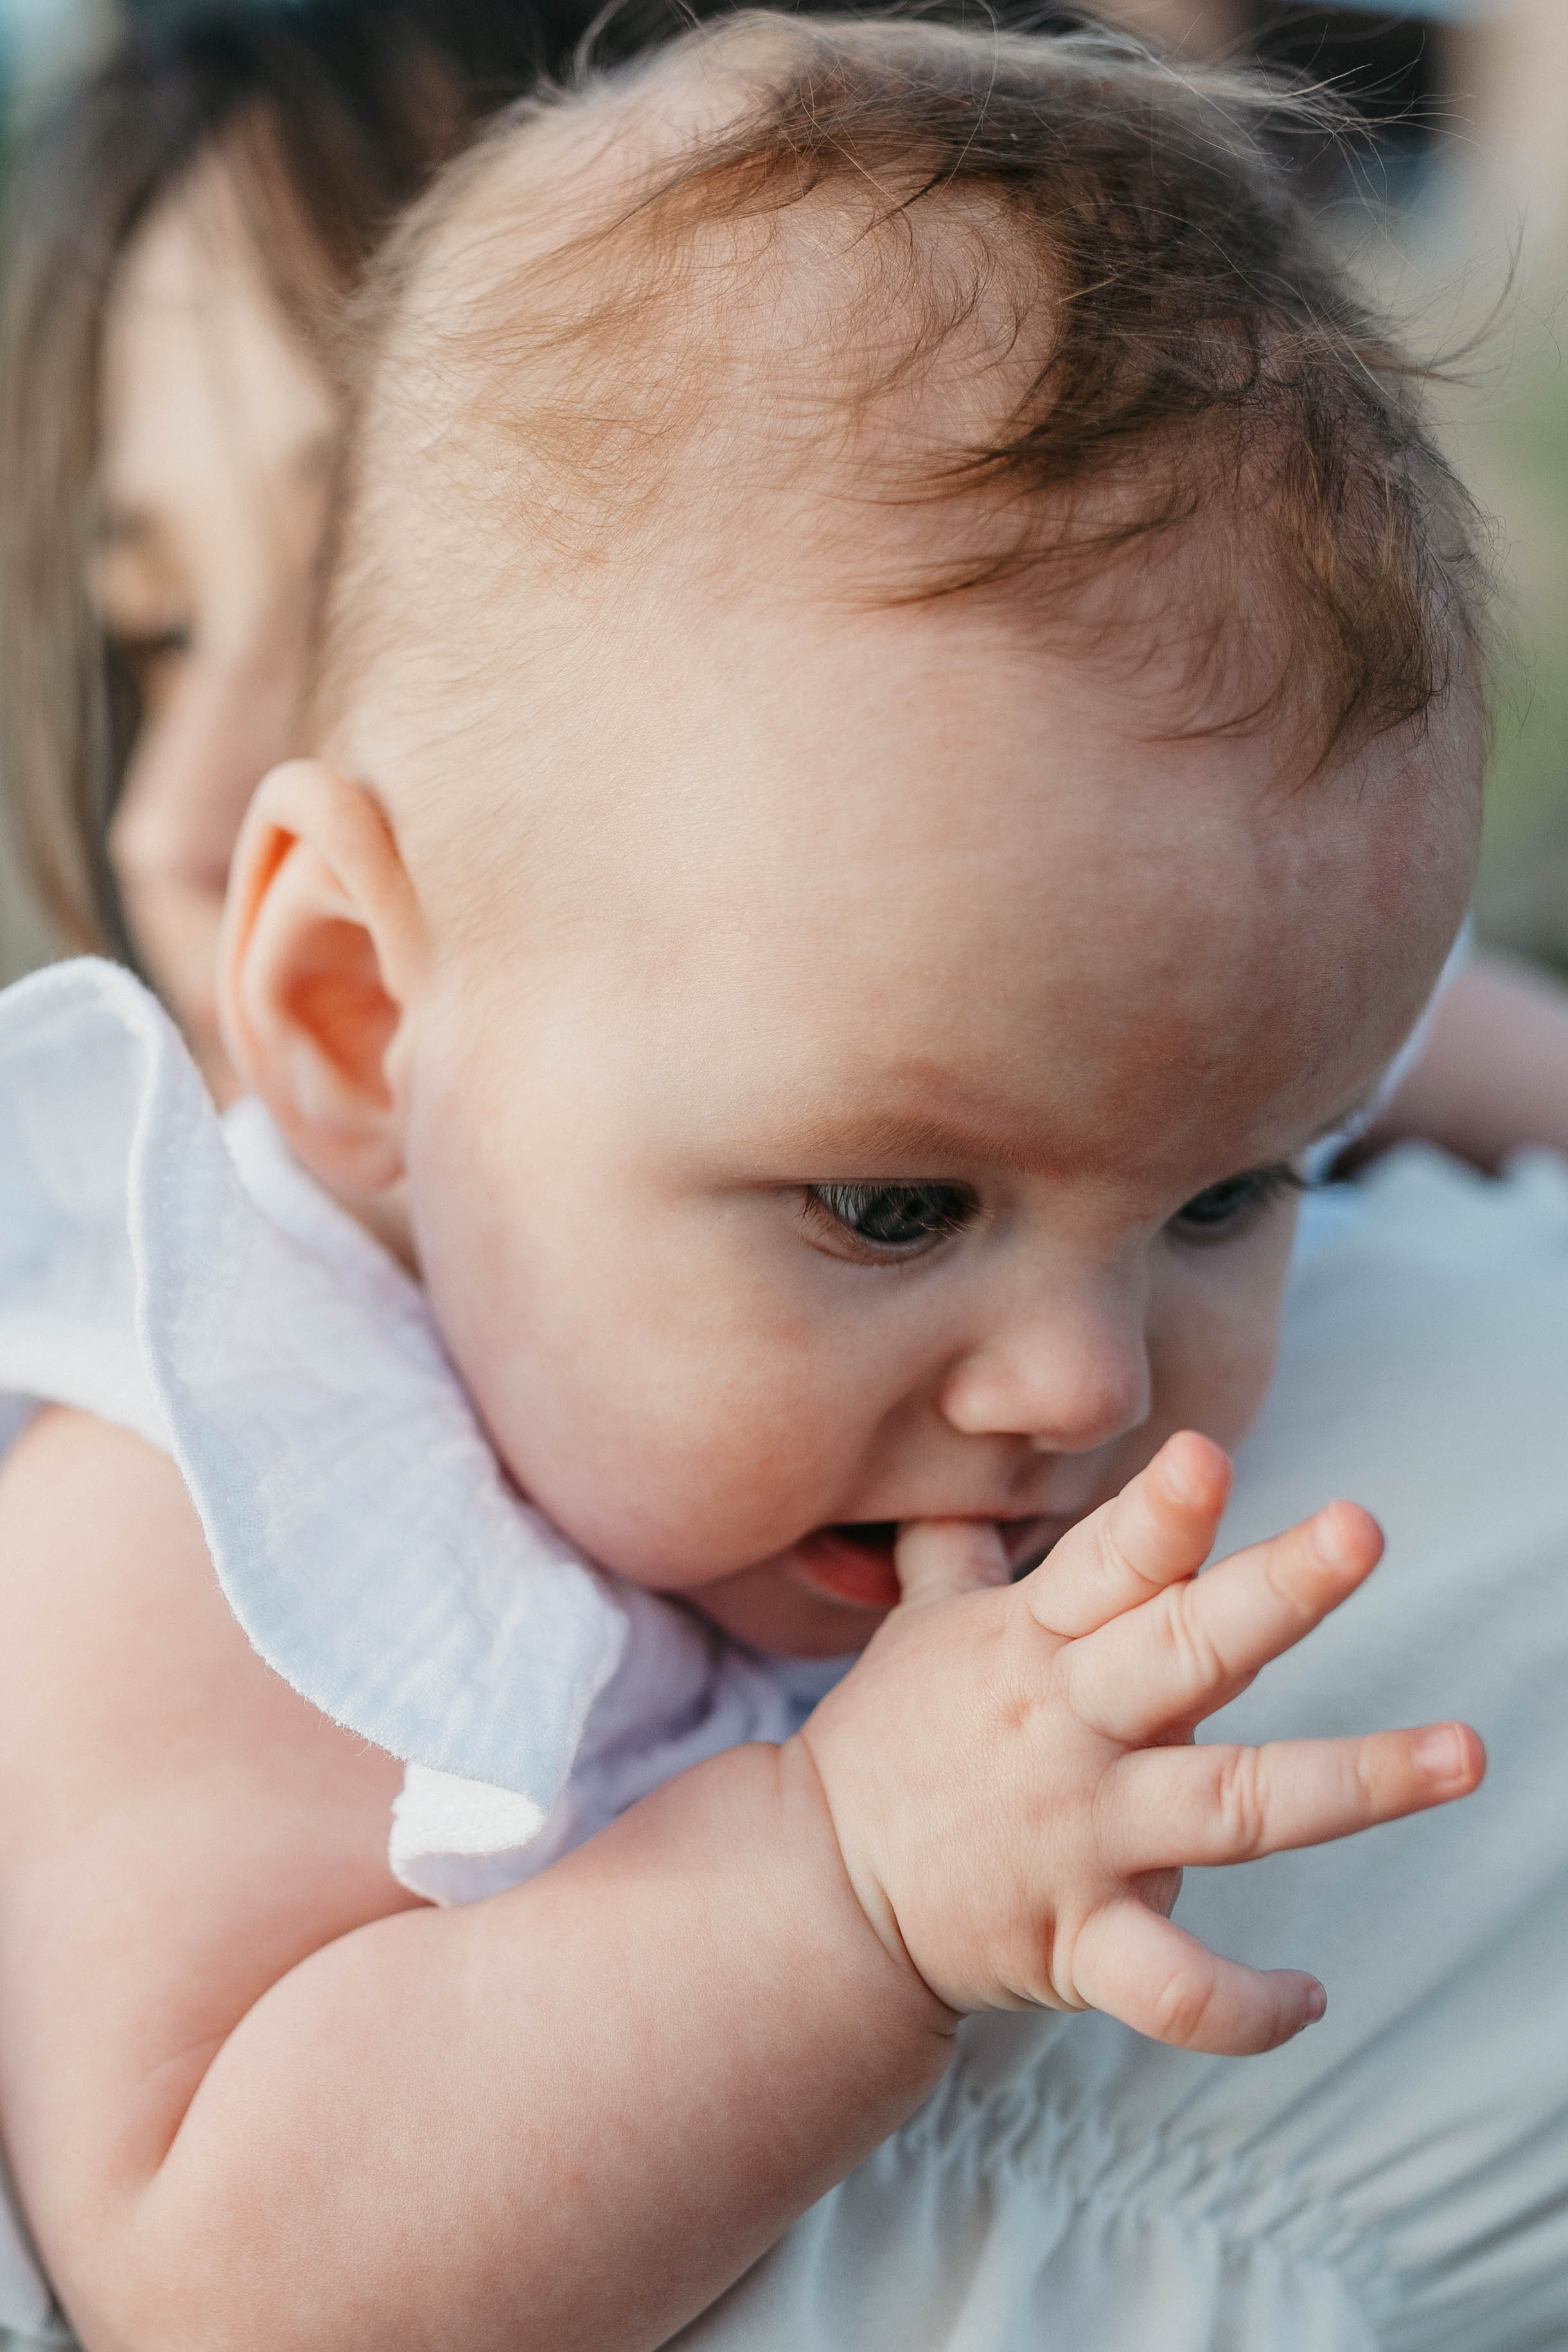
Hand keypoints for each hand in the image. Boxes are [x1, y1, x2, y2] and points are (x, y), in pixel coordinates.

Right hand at [796, 1432, 1483, 2053]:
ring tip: (1462, 1752)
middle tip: (1361, 1528)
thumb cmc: (890, 1741)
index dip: (1156, 1513)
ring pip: (1229, 1807)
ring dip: (1353, 1781)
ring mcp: (1080, 1840)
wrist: (817, 1896)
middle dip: (1275, 1591)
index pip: (1104, 1563)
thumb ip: (970, 1543)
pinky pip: (1172, 1986)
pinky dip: (1243, 2005)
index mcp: (1030, 1643)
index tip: (1207, 1456)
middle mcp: (1066, 1731)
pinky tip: (1313, 1999)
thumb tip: (982, 1453)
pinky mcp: (1079, 1943)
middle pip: (1182, 1652)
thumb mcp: (919, 1624)